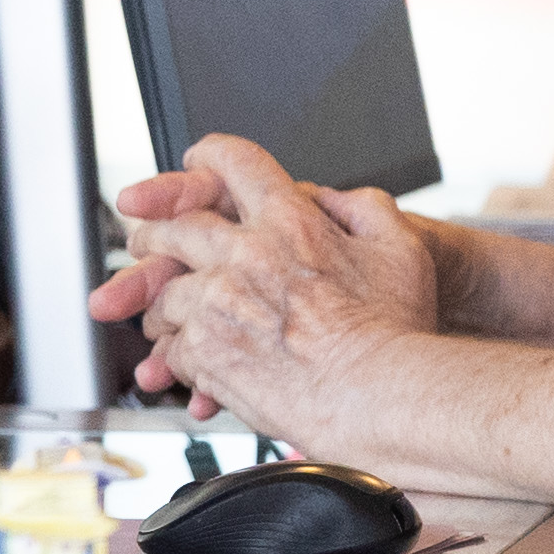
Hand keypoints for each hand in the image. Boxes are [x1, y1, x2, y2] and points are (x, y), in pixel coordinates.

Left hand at [89, 135, 437, 433]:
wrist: (376, 396)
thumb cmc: (394, 331)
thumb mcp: (402, 249)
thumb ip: (368, 211)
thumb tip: (339, 200)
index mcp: (290, 222)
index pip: (234, 162)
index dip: (209, 157)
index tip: (197, 164)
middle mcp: (244, 254)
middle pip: (174, 226)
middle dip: (157, 234)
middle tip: (151, 245)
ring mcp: (217, 302)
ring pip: (163, 292)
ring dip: (164, 303)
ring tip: (169, 318)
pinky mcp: (203, 350)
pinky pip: (172, 347)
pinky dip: (178, 357)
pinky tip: (195, 364)